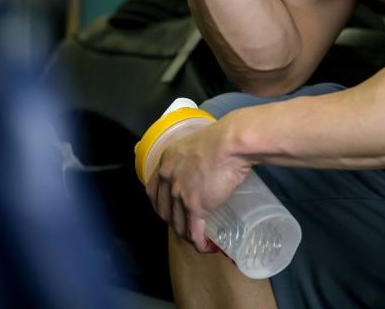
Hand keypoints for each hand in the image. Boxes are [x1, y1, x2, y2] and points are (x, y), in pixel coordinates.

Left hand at [146, 120, 252, 252]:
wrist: (231, 143)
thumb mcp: (198, 143)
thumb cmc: (223, 138)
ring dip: (187, 235)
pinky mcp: (196, 206)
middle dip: (173, 222)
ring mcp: (180, 194)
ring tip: (198, 238)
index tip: (169, 209)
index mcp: (167, 161)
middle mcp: (168, 178)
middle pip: (163, 210)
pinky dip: (199, 243)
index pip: (153, 190)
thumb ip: (194, 157)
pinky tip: (207, 247)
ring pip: (178, 224)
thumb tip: (206, 165)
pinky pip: (194, 232)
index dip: (159, 204)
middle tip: (186, 225)